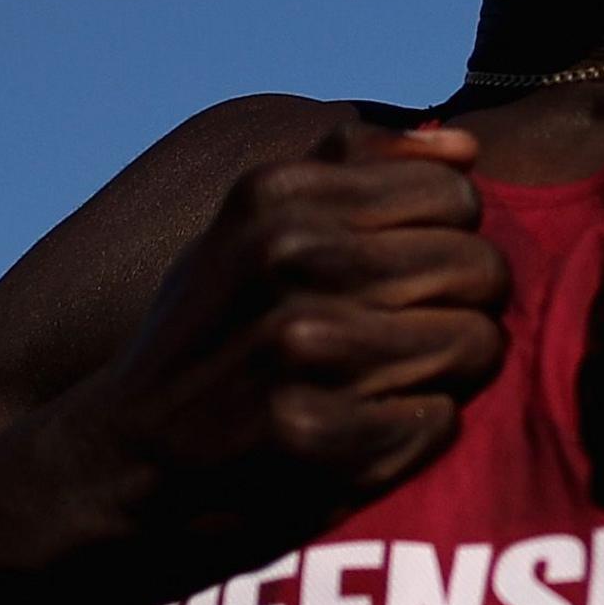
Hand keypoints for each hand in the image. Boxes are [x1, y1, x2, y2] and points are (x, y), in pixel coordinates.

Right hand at [61, 120, 508, 542]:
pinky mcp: (313, 437)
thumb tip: (465, 148)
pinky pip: (442, 420)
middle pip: (480, 269)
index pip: (457, 194)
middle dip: (466, 307)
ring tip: (391, 381)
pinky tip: (364, 430)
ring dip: (449, 372)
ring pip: (476, 344)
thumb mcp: (247, 226)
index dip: (449, 238)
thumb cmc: (208, 333)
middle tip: (414, 336)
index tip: (409, 272)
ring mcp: (300, 351)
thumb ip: (352, 170)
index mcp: (275, 198)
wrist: (122, 456)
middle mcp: (287, 262)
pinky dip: (417, 431)